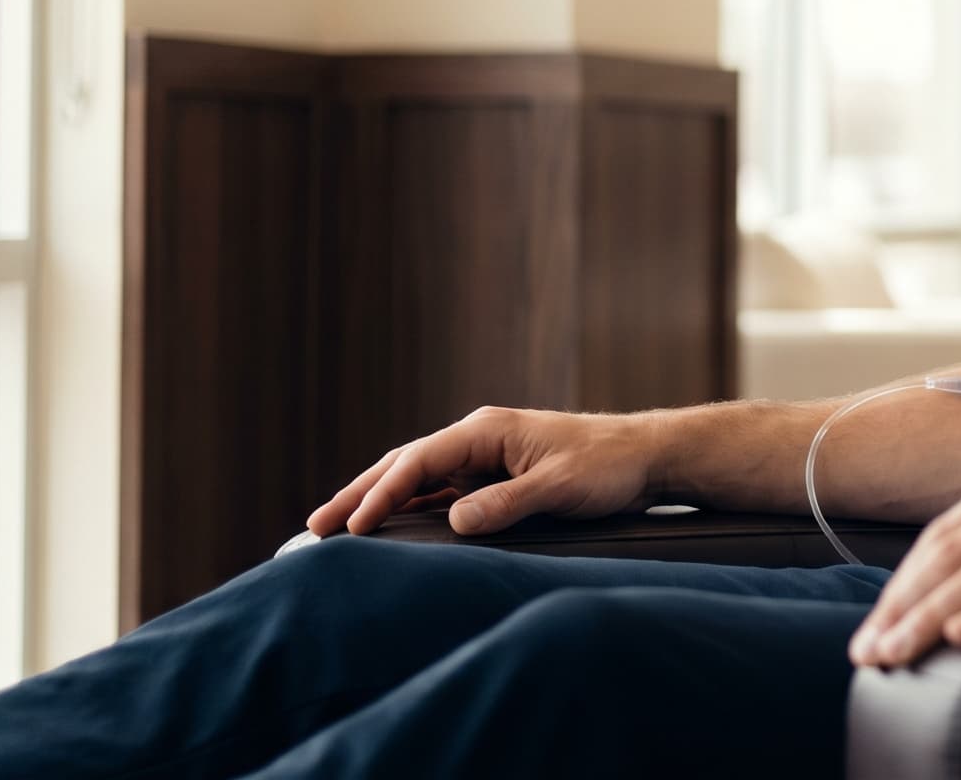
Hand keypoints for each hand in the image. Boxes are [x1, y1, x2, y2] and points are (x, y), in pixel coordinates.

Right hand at [306, 405, 665, 537]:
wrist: (645, 456)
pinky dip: (410, 509)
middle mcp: (478, 439)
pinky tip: (390, 531)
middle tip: (315, 527)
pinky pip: (441, 493)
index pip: (418, 462)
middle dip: (360, 494)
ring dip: (379, 502)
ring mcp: (484, 457)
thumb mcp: (559, 487)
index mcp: (486, 430)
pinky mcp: (494, 477)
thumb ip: (507, 504)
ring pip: (418, 480)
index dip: (381, 494)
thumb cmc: (607, 464)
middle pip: (404, 465)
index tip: (354, 526)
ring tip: (337, 529)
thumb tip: (455, 522)